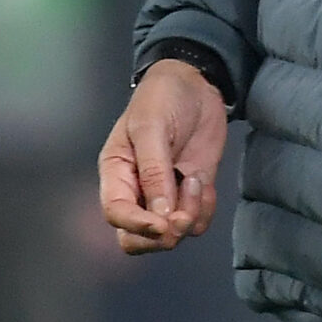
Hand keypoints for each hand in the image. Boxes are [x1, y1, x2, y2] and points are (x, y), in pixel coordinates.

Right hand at [99, 59, 228, 255]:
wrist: (196, 83)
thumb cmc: (162, 98)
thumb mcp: (151, 126)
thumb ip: (154, 171)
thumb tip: (159, 215)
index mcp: (116, 172)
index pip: (116, 214)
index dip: (137, 226)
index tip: (163, 225)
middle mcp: (136, 190)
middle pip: (137, 239)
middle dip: (163, 235)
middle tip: (184, 215)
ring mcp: (165, 195)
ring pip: (171, 235)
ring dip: (189, 216)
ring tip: (195, 179)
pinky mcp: (190, 194)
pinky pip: (196, 222)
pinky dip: (204, 210)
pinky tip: (203, 182)